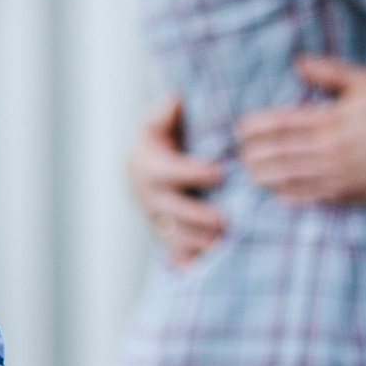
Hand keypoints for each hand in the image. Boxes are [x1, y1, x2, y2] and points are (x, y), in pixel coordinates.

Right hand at [128, 94, 225, 264]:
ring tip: (223, 243)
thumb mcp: (157, 122)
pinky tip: (213, 266)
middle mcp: (149, 197)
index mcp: (148, 167)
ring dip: (197, 242)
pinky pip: (176, 255)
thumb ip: (165, 112)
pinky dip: (192, 262)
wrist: (142, 172)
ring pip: (174, 236)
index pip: (168, 171)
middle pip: (170, 210)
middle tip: (223, 220)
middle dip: (195, 217)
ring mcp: (156, 220)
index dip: (191, 172)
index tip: (218, 172)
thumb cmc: (160, 141)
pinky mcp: (166, 237)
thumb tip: (174, 100)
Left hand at [235, 56, 365, 203]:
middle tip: (237, 152)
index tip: (238, 127)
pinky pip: (310, 197)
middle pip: (279, 153)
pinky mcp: (348, 194)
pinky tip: (274, 192)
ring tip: (248, 171)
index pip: (281, 123)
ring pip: (289, 178)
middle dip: (252, 153)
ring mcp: (338, 175)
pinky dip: (288, 195)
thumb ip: (329, 71)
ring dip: (264, 176)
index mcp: (331, 120)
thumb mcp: (365, 80)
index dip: (254, 127)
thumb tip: (297, 62)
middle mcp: (330, 149)